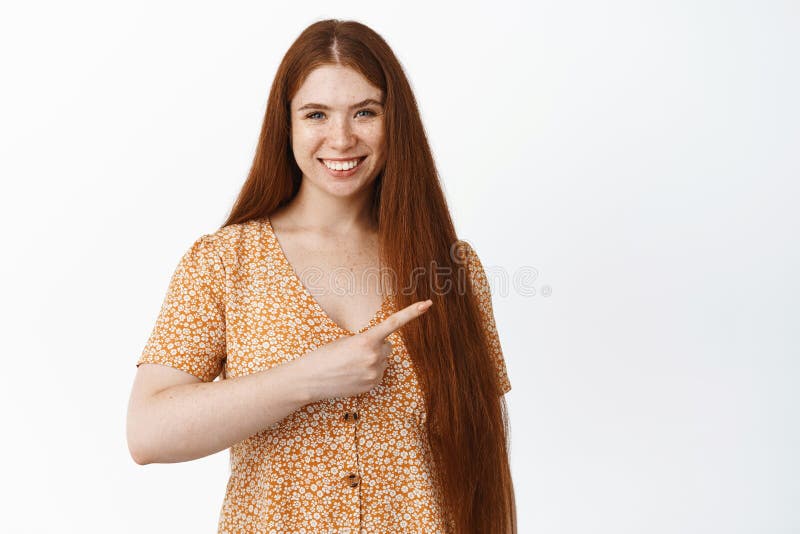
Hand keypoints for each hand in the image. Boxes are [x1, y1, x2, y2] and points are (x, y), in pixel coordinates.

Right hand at [297, 299, 433, 401]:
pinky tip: (353, 374)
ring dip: (373, 360)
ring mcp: (375, 372)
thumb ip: (367, 341)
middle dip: (377, 346)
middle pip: (388, 346)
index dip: (412, 312)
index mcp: (366, 340)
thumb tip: (382, 349)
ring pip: (384, 360)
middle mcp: (374, 356)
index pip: (394, 323)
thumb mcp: (345, 341)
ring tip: (351, 365)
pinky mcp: (373, 385)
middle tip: (354, 352)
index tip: (428, 304)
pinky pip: (379, 373)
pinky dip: (369, 372)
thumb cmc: (324, 356)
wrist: (310, 379)